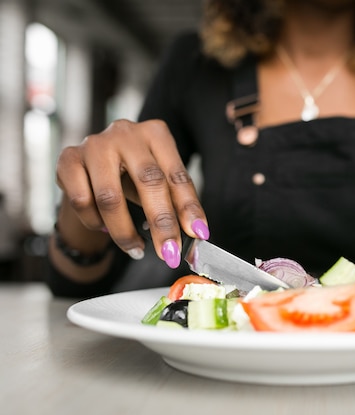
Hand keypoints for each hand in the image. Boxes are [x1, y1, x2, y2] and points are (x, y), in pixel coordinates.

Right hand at [55, 119, 208, 268]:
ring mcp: (94, 144)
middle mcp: (126, 133)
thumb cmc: (133, 175)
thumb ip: (176, 205)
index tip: (198, 234)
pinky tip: (105, 228)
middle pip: (148, 181)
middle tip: (169, 253)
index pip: (177, 175)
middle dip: (161, 223)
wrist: (92, 166)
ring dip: (125, 232)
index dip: (189, 207)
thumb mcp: (159, 183)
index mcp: (156, 134)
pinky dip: (96, 223)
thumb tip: (196, 236)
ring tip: (137, 250)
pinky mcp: (68, 159)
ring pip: (110, 197)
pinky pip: (82, 201)